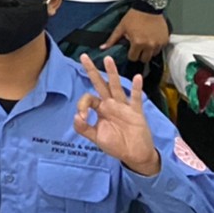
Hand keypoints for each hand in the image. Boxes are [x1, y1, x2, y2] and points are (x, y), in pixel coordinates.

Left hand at [74, 55, 159, 174]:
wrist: (135, 155)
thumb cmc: (116, 145)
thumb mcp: (96, 138)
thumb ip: (83, 128)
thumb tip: (76, 116)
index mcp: (100, 109)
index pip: (88, 98)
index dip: (82, 105)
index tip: (84, 117)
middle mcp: (111, 104)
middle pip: (100, 84)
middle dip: (92, 71)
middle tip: (83, 56)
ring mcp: (124, 107)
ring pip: (116, 86)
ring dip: (112, 73)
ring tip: (108, 59)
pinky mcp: (136, 112)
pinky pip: (136, 98)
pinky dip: (137, 88)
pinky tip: (137, 77)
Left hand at [102, 8, 170, 63]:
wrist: (148, 8)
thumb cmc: (133, 17)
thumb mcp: (121, 27)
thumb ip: (112, 39)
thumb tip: (103, 48)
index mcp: (137, 43)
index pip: (133, 58)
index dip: (131, 54)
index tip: (130, 50)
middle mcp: (149, 45)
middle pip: (144, 59)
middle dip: (140, 55)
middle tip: (138, 48)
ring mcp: (159, 43)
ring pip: (153, 54)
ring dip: (149, 51)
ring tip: (145, 43)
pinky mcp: (165, 40)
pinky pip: (160, 48)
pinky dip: (156, 46)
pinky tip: (152, 40)